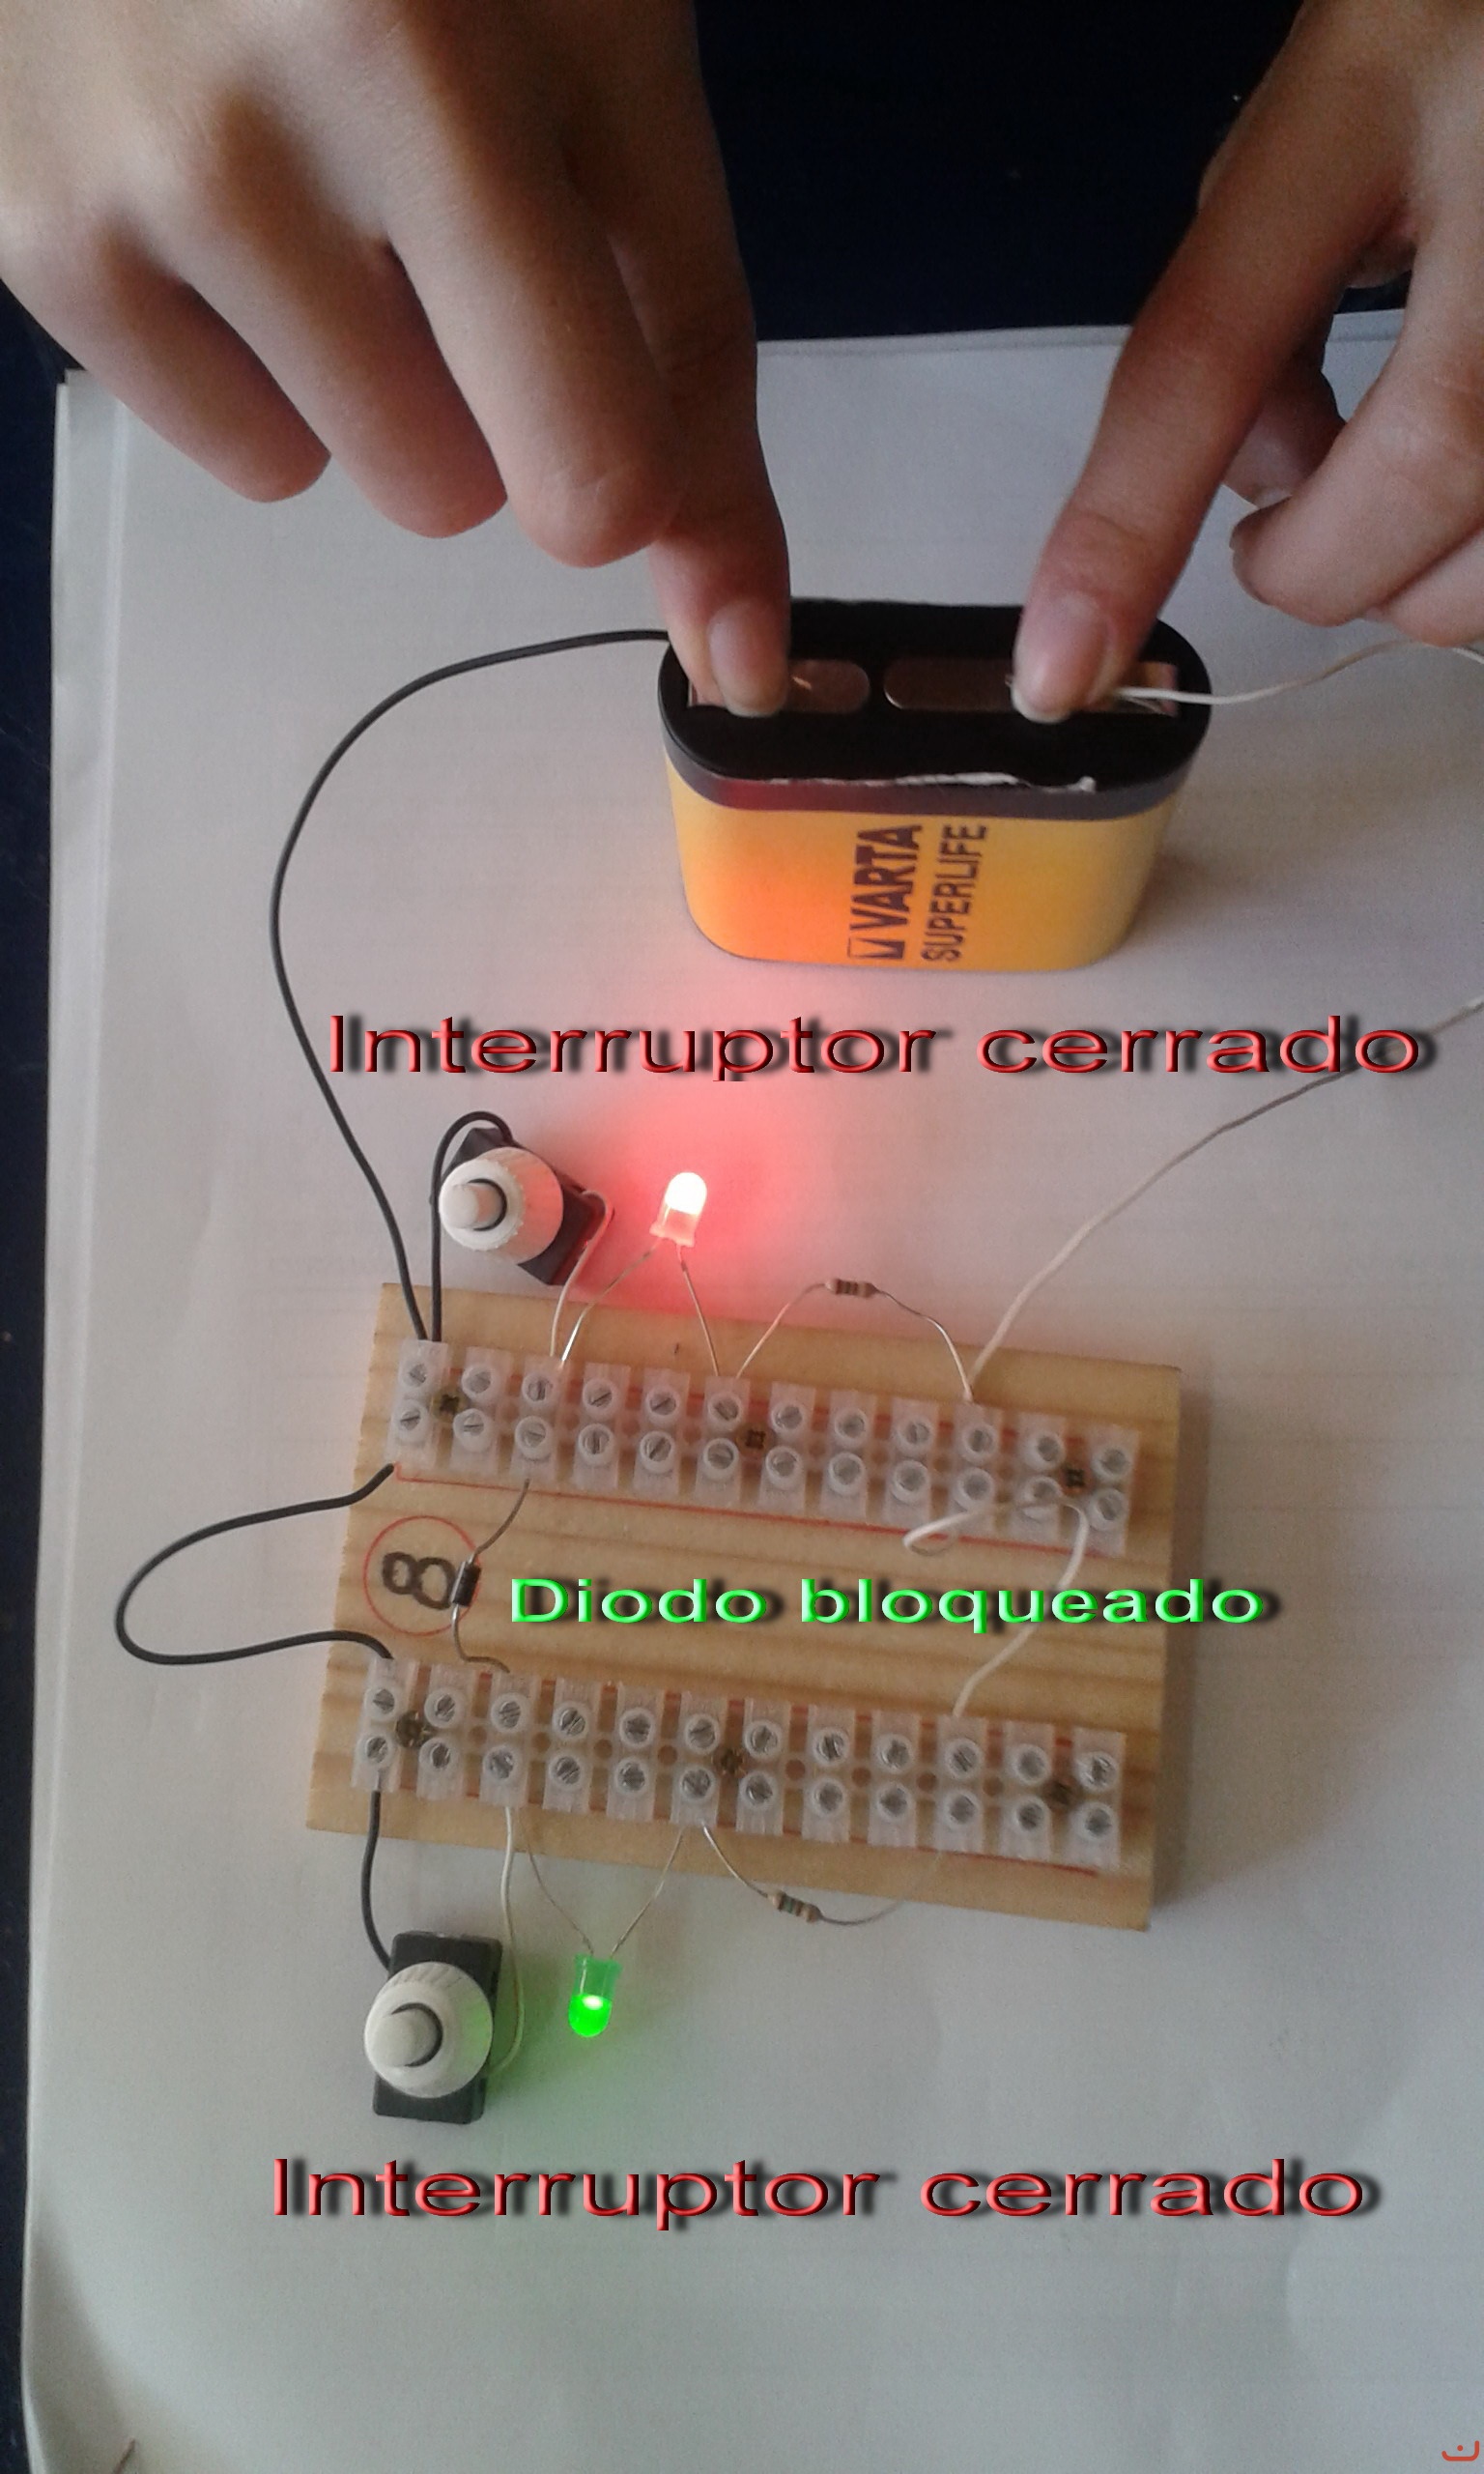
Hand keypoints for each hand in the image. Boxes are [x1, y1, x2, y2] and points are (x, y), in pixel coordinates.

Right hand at [0, 0, 788, 709]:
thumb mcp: (608, 57)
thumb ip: (689, 351)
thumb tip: (738, 657)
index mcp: (475, 37)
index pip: (621, 433)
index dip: (654, 489)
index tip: (665, 511)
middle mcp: (301, 99)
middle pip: (480, 488)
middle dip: (506, 397)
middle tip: (456, 214)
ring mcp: (147, 172)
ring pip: (365, 478)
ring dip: (385, 380)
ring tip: (334, 181)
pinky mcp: (33, 233)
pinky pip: (240, 456)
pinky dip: (265, 371)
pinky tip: (234, 202)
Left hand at [1015, 0, 1483, 718]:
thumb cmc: (1435, 45)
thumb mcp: (1312, 125)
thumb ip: (1250, 303)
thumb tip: (1261, 490)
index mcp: (1372, 93)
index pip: (1211, 348)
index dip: (1125, 527)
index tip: (1058, 665)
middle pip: (1424, 470)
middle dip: (1323, 567)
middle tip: (1281, 543)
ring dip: (1426, 576)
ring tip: (1385, 499)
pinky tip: (1463, 486)